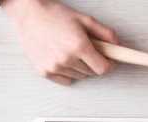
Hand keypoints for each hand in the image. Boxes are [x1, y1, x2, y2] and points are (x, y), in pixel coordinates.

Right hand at [3, 0, 118, 85]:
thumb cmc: (55, 15)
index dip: (108, 64)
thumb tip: (117, 45)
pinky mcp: (44, 72)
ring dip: (80, 67)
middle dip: (93, 62)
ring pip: (78, 76)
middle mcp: (66, 59)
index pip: (103, 68)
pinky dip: (67, 72)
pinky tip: (62, 58)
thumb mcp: (85, 19)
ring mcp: (54, 67)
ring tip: (71, 51)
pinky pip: (65, 80)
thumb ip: (105, 33)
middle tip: (87, 49)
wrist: (30, 15)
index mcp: (79, 45)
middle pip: (91, 73)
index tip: (109, 61)